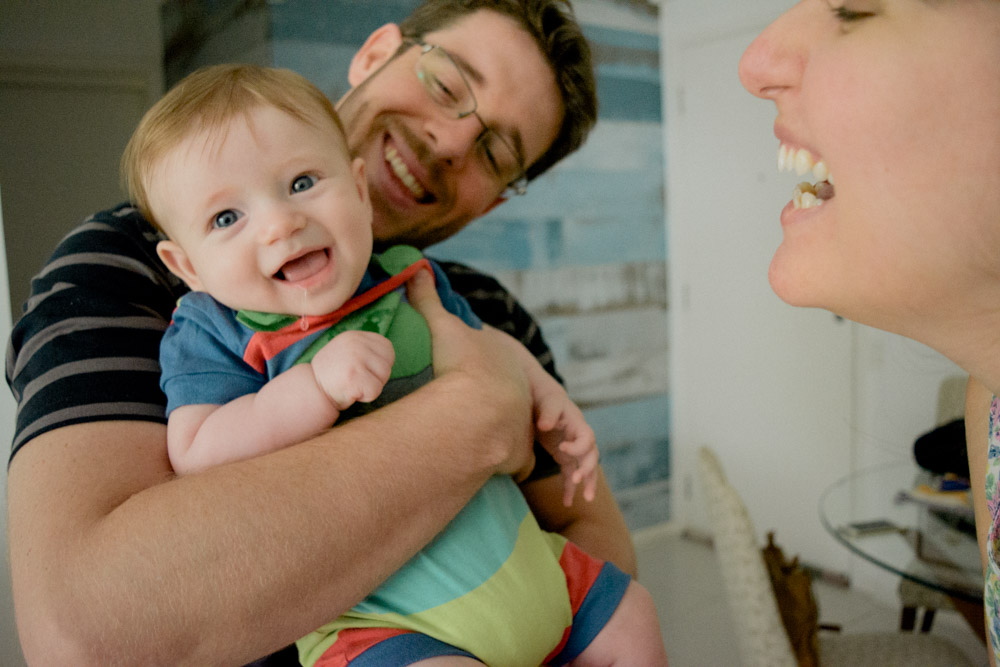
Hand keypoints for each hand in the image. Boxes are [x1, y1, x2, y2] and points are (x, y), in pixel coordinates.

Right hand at [311, 330, 394, 410]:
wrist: (311, 391)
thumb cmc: (333, 376)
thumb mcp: (347, 352)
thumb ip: (366, 349)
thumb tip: (390, 356)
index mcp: (355, 336)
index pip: (387, 348)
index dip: (379, 364)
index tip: (362, 370)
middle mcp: (355, 343)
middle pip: (388, 363)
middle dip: (377, 376)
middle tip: (357, 379)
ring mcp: (354, 358)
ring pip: (384, 376)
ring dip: (372, 386)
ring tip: (353, 384)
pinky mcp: (353, 376)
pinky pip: (375, 390)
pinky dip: (366, 397)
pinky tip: (351, 392)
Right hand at [406, 268, 535, 477]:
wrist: (479, 410)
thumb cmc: (462, 365)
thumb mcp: (441, 326)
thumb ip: (428, 299)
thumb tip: (417, 268)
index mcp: (508, 361)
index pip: (502, 366)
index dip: (487, 371)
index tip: (471, 377)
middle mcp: (523, 393)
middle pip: (515, 399)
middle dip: (501, 405)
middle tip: (475, 411)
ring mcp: (524, 425)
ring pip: (520, 431)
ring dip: (507, 437)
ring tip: (485, 443)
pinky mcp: (519, 456)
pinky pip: (518, 462)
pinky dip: (507, 464)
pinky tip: (492, 464)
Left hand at [534, 386, 598, 506]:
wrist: (540, 397)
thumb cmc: (544, 397)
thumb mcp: (547, 400)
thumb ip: (548, 412)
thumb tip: (545, 425)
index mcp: (578, 423)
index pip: (587, 438)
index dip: (579, 446)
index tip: (562, 448)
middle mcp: (579, 437)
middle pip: (591, 455)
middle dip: (587, 469)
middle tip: (576, 479)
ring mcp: (573, 448)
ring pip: (586, 468)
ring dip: (588, 483)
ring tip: (587, 499)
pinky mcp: (563, 456)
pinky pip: (570, 474)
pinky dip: (569, 488)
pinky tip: (567, 503)